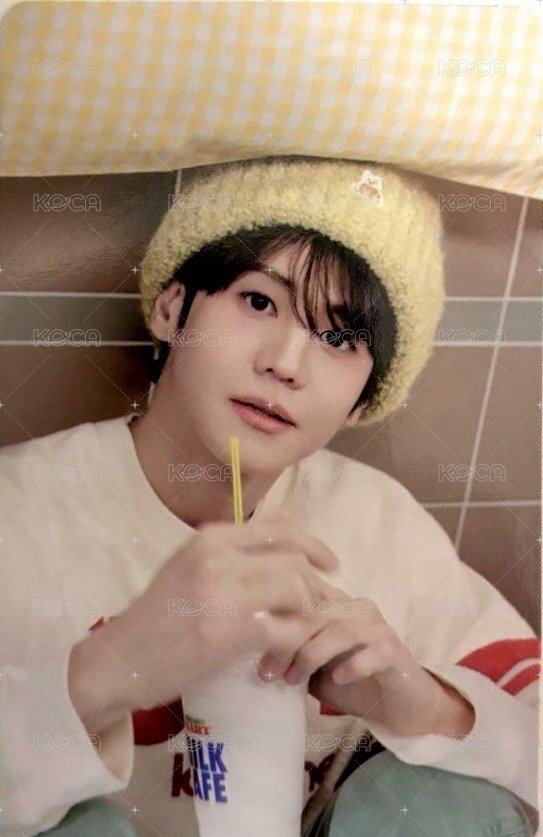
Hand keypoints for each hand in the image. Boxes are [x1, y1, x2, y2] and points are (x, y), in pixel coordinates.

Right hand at [75, 507, 339, 712]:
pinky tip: (277, 661)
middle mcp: (218, 556)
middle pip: (296, 557)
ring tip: (296, 635)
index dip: (313, 544)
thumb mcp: (188, 567)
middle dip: (317, 585)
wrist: (119, 659)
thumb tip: (282, 549)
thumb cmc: (157, 616)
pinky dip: (293, 645)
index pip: (280, 526)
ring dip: (308, 614)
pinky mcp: (229, 631)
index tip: (328, 565)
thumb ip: (228, 554)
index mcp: (210, 538)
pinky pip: (286, 629)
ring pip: (297, 589)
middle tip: (318, 610)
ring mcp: (223, 592)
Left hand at [257, 590, 474, 737]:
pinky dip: (351, 665)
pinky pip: (371, 652)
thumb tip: (256, 657)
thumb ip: (293, 656)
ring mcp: (376, 628)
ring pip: (338, 629)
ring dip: (311, 655)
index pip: (298, 601)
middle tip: (268, 672)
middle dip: (286, 642)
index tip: (253, 651)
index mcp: (333, 606)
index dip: (274, 622)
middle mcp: (354, 609)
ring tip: (295, 679)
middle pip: (314, 613)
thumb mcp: (315, 670)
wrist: (402, 706)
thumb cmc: (353, 686)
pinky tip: (337, 680)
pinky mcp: (394, 651)